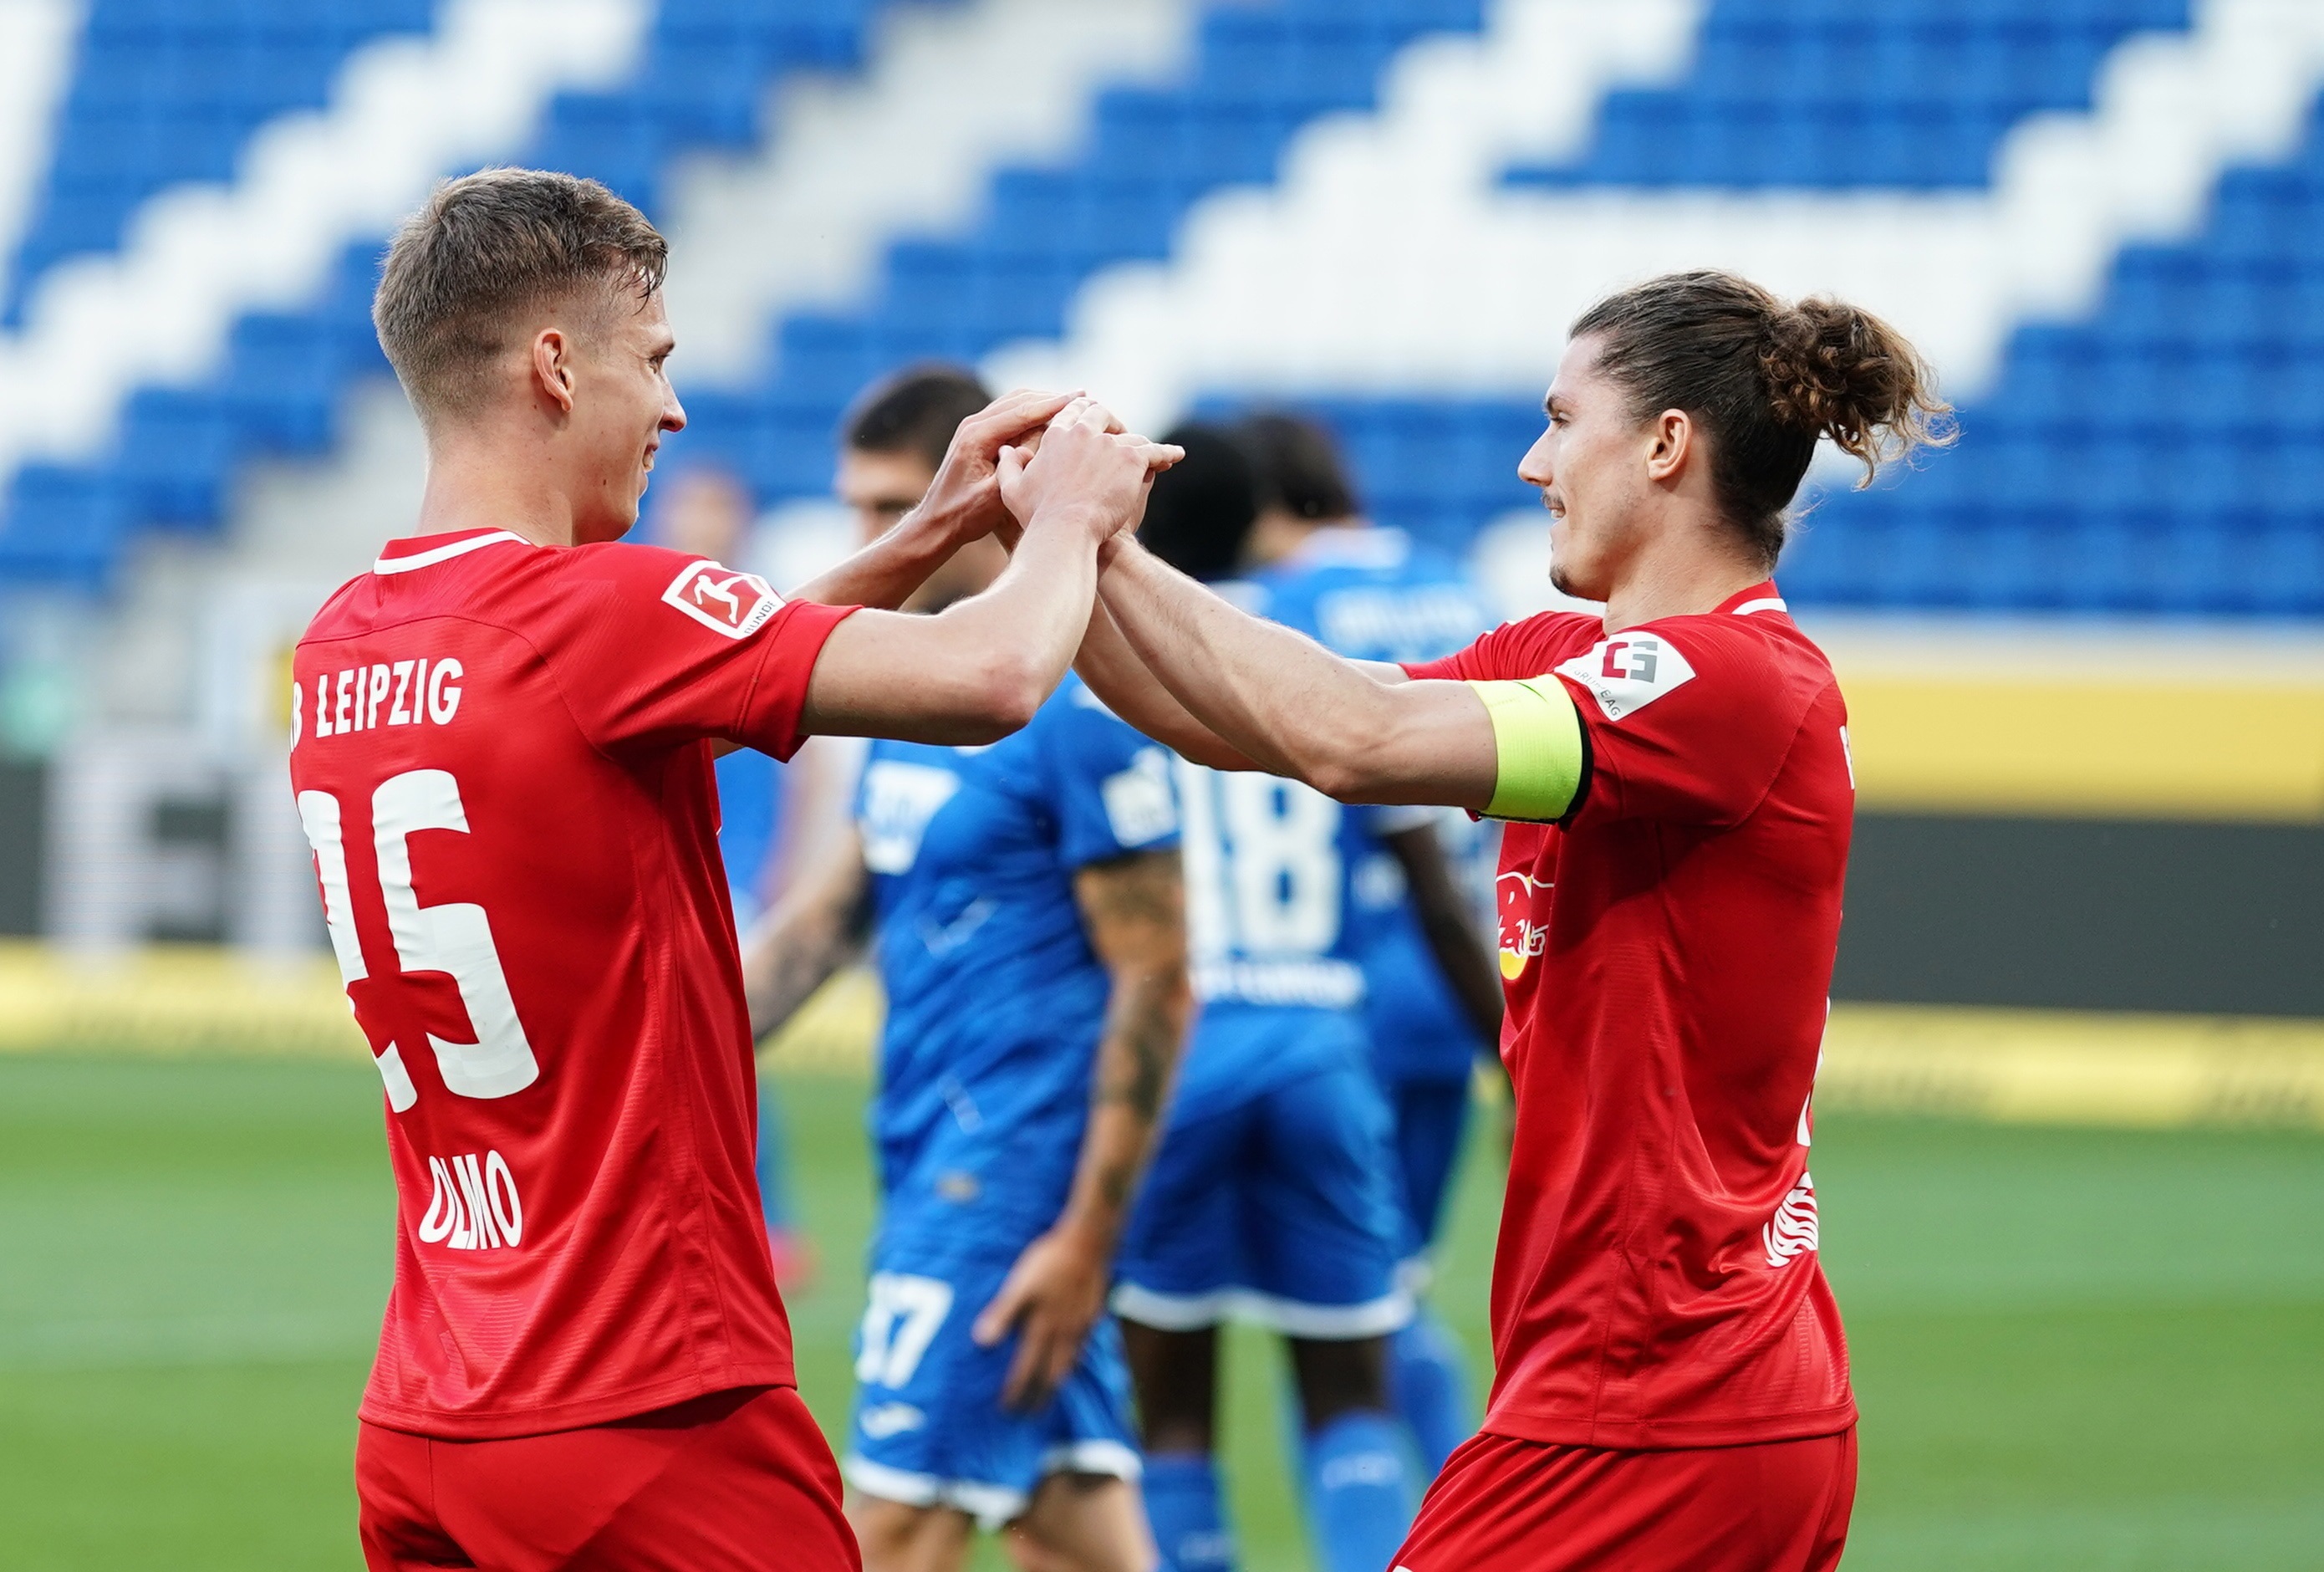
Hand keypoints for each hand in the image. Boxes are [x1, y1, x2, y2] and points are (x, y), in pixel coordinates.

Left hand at [903, 388, 1079, 549]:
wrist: (936, 522)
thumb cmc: (965, 516)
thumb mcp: (994, 497)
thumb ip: (1017, 470)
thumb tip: (1042, 444)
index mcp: (977, 437)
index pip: (1023, 411)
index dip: (1055, 404)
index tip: (1083, 398)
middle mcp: (974, 425)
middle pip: (1020, 399)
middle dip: (1053, 397)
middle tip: (1085, 397)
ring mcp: (974, 428)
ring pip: (1015, 403)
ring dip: (1044, 401)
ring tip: (1075, 404)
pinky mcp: (978, 435)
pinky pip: (1010, 414)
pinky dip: (1033, 412)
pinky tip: (1052, 420)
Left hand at [971, 1218, 1112, 1410]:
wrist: (1089, 1241)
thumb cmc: (1048, 1261)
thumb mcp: (1019, 1285)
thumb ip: (1002, 1314)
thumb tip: (982, 1343)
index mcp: (1043, 1328)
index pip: (1026, 1371)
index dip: (1015, 1393)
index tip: (1006, 1411)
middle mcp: (1065, 1334)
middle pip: (1051, 1377)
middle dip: (1039, 1399)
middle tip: (1028, 1417)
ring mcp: (1081, 1327)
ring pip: (1069, 1366)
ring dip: (1056, 1385)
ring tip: (1048, 1396)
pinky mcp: (1092, 1316)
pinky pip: (1082, 1350)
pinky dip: (1073, 1364)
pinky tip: (1069, 1361)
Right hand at [997, 398, 1183, 545]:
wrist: (1066, 533)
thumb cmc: (1037, 517)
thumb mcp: (1013, 490)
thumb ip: (1008, 466)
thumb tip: (1005, 449)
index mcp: (1056, 435)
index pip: (1072, 412)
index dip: (1082, 411)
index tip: (1090, 413)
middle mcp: (1083, 432)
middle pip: (1102, 414)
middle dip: (1111, 420)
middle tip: (1119, 432)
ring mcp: (1110, 443)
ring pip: (1130, 435)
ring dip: (1138, 443)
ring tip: (1149, 453)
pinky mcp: (1132, 459)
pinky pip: (1154, 451)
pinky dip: (1166, 453)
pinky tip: (1176, 456)